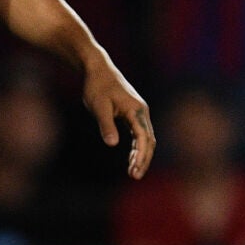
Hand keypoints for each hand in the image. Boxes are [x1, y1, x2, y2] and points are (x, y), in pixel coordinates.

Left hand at [82, 57, 153, 178]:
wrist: (97, 69)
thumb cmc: (96, 86)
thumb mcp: (98, 106)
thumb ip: (106, 125)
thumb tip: (112, 144)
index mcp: (136, 110)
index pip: (144, 138)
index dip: (141, 156)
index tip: (134, 170)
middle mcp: (141, 112)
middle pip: (149, 140)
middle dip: (144, 159)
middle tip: (135, 176)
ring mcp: (138, 112)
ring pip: (145, 138)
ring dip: (141, 155)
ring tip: (133, 172)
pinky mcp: (132, 113)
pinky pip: (139, 134)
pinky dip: (137, 147)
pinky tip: (132, 158)